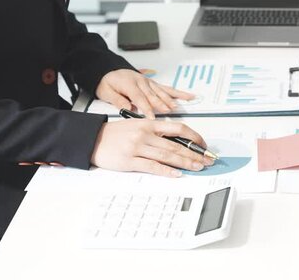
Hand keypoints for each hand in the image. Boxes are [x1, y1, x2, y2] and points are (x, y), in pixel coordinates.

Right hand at [91, 120, 212, 176]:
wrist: (91, 139)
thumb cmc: (115, 133)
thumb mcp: (136, 125)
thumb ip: (155, 132)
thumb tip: (176, 142)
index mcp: (149, 124)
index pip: (178, 128)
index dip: (194, 136)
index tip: (204, 145)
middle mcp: (145, 134)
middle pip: (176, 145)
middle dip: (194, 153)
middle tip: (207, 160)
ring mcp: (137, 147)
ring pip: (167, 155)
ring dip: (185, 163)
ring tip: (197, 167)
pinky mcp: (129, 161)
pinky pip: (152, 166)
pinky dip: (166, 171)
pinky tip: (177, 174)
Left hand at [96, 69, 193, 118]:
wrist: (108, 71)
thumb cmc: (108, 83)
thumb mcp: (106, 92)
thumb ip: (117, 100)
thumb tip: (127, 108)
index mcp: (129, 83)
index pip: (139, 98)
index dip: (146, 108)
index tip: (152, 117)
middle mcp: (141, 82)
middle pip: (153, 94)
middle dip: (161, 103)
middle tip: (168, 111)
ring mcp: (148, 82)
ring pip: (161, 91)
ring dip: (169, 99)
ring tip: (176, 106)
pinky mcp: (153, 84)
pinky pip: (167, 88)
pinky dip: (178, 93)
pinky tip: (188, 96)